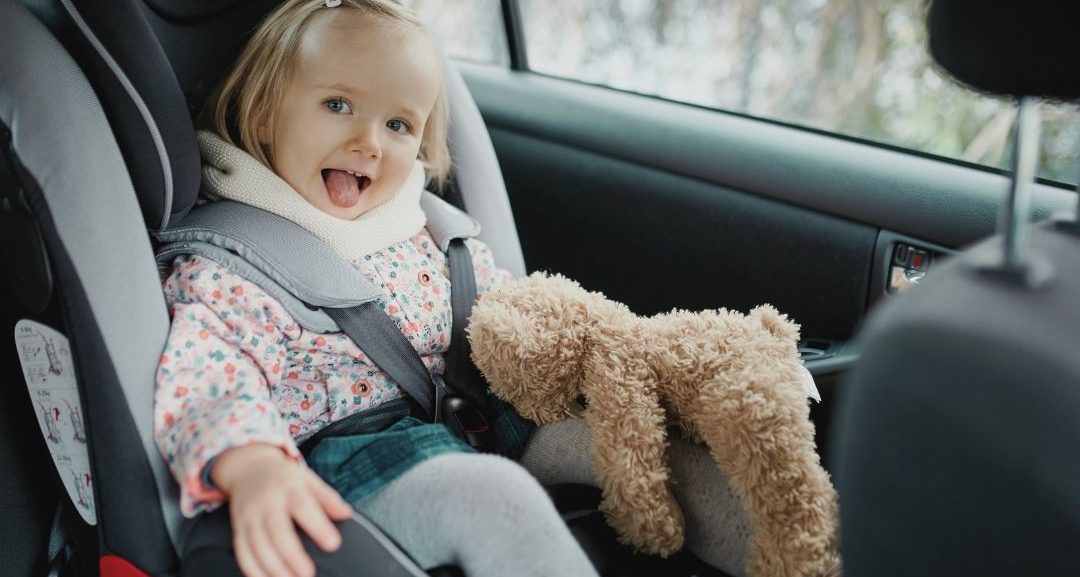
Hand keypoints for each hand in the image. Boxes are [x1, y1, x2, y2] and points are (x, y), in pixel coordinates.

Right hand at [212, 444, 352, 576]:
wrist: (248, 469)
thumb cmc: (284, 478)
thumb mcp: (308, 479)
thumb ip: (327, 498)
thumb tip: (346, 514)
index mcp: (288, 487)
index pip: (303, 507)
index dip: (317, 526)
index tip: (333, 544)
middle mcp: (266, 502)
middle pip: (277, 530)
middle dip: (292, 554)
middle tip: (308, 573)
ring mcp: (249, 517)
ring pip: (258, 545)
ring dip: (273, 567)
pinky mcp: (239, 530)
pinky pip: (243, 552)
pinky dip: (253, 570)